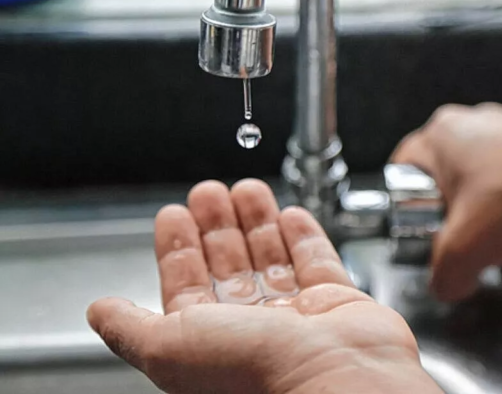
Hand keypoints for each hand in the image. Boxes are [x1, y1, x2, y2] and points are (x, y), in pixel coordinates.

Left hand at [87, 180, 441, 393]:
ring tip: (247, 189)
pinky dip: (303, 236)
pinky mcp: (338, 302)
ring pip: (272, 259)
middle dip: (216, 226)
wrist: (334, 378)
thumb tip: (100, 312)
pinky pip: (317, 262)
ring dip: (256, 222)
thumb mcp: (166, 346)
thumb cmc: (252, 370)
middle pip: (229, 266)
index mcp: (210, 342)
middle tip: (209, 192)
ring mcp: (298, 315)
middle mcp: (254, 330)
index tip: (174, 214)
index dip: (178, 247)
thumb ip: (130, 327)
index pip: (187, 285)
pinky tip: (291, 214)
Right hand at [392, 103, 501, 301]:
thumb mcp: (463, 252)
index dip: (411, 212)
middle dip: (478, 248)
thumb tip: (449, 284)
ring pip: (497, 205)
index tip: (424, 234)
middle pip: (458, 202)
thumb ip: (444, 277)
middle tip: (486, 269)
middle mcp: (476, 129)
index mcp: (442, 137)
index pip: (405, 174)